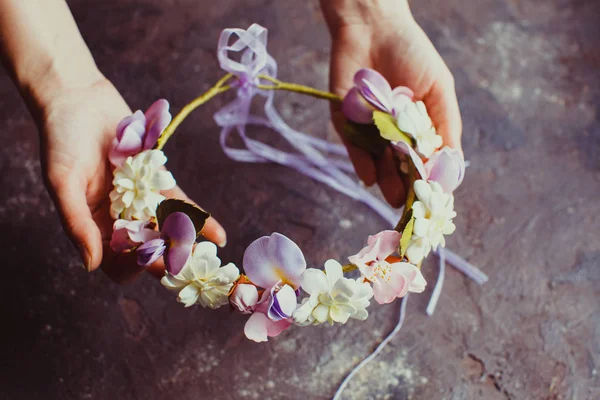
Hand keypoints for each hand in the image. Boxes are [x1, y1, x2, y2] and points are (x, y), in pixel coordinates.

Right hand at [37, 75, 226, 282]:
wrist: (79, 99)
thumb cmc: (61, 140)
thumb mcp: (62, 182)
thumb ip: (77, 223)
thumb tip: (90, 265)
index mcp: (92, 226)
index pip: (115, 261)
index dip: (133, 267)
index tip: (152, 262)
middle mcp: (118, 218)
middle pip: (146, 250)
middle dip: (167, 261)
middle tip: (189, 268)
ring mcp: (140, 200)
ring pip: (167, 230)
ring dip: (187, 245)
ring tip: (208, 257)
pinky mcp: (157, 181)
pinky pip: (179, 204)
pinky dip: (197, 218)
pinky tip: (218, 234)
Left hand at [323, 0, 461, 206]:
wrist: (373, 27)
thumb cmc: (412, 54)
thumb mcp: (439, 91)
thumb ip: (447, 127)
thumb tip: (454, 166)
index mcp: (417, 128)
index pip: (424, 161)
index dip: (430, 181)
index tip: (435, 201)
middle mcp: (392, 134)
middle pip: (400, 167)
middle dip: (406, 187)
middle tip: (411, 207)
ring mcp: (368, 131)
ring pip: (377, 162)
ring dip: (385, 180)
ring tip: (393, 197)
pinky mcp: (345, 123)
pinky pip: (353, 147)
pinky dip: (361, 162)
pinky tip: (370, 177)